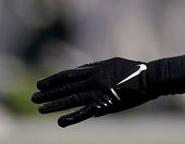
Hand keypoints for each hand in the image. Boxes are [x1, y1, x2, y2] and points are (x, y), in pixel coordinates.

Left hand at [32, 57, 157, 127]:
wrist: (150, 79)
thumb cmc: (133, 70)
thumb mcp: (111, 63)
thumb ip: (94, 67)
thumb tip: (78, 71)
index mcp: (96, 69)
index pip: (68, 75)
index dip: (53, 80)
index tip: (40, 85)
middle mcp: (94, 80)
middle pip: (67, 88)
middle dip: (49, 93)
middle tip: (34, 98)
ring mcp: (100, 92)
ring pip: (72, 100)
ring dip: (56, 105)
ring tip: (41, 109)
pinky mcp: (107, 105)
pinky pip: (86, 112)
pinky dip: (73, 117)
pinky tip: (61, 122)